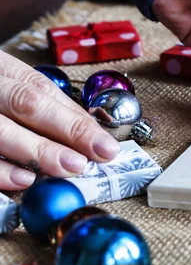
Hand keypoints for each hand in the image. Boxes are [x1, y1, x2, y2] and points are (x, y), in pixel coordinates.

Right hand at [0, 51, 120, 189]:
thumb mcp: (5, 83)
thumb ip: (40, 105)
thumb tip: (87, 134)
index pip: (43, 91)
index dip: (77, 120)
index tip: (107, 146)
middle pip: (24, 103)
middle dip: (63, 132)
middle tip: (91, 158)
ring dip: (33, 151)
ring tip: (65, 168)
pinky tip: (22, 181)